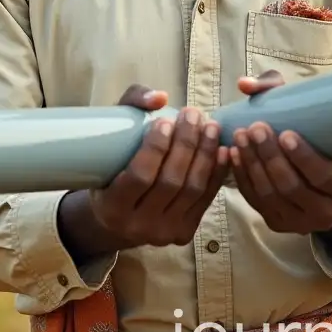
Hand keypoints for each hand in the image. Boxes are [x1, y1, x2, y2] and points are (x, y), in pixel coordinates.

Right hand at [85, 85, 227, 248]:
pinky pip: (206, 199)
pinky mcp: (185, 233)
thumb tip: (161, 98)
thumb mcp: (108, 138)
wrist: (117, 220)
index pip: (139, 177)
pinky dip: (217, 173)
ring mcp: (165, 232)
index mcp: (112, 208)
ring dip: (205, 155)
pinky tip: (223, 150)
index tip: (165, 121)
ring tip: (211, 127)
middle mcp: (138, 226)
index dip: (155, 148)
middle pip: (170, 182)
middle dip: (186, 144)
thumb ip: (130, 106)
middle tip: (193, 115)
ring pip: (192, 190)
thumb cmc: (110, 170)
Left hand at [228, 71, 331, 236]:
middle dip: (270, 156)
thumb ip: (284, 95)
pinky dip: (242, 177)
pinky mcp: (278, 223)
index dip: (303, 156)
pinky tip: (232, 155)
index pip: (322, 175)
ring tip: (240, 137)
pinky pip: (256, 201)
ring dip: (252, 164)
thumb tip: (245, 84)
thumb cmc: (326, 149)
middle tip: (255, 128)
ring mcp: (300, 222)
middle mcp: (326, 211)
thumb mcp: (323, 128)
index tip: (286, 133)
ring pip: (270, 195)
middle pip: (292, 185)